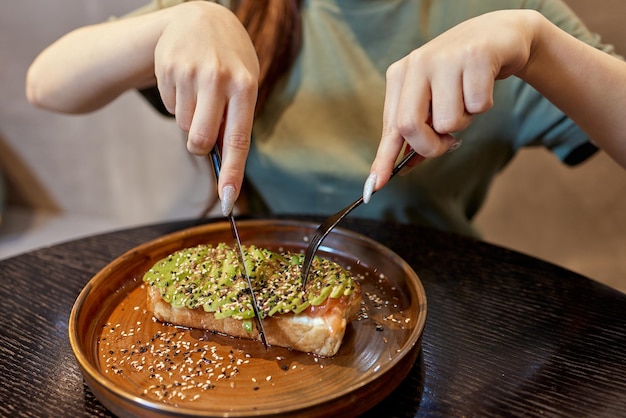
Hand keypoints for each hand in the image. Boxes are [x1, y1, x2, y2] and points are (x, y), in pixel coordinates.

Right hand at [155, 2, 258, 210]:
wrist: (200, 17)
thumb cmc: (229, 60)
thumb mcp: (243, 84)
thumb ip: (236, 121)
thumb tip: (224, 163)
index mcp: (245, 86)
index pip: (238, 140)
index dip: (232, 174)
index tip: (228, 200)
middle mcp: (219, 79)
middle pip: (199, 140)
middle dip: (199, 145)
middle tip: (204, 127)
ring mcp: (190, 72)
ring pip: (183, 126)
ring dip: (190, 118)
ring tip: (200, 90)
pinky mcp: (168, 68)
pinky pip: (170, 107)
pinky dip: (177, 102)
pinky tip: (186, 80)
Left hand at [367, 10, 538, 190]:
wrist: (499, 35)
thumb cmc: (460, 75)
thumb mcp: (433, 99)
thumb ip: (418, 130)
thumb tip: (403, 167)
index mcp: (400, 75)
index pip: (389, 126)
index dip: (383, 159)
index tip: (375, 186)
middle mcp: (417, 63)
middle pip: (410, 126)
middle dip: (431, 146)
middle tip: (447, 142)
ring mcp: (445, 58)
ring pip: (448, 122)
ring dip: (464, 121)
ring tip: (466, 98)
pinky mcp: (475, 57)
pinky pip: (477, 106)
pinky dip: (483, 106)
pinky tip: (482, 85)